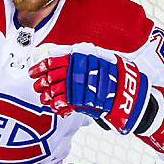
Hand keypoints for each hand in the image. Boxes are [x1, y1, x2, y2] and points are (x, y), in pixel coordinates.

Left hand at [29, 51, 153, 133]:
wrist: (130, 92)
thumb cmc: (113, 75)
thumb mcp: (99, 59)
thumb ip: (81, 58)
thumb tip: (56, 56)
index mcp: (82, 55)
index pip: (54, 58)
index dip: (41, 66)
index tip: (33, 72)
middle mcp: (80, 68)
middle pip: (52, 75)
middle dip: (42, 82)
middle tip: (37, 86)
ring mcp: (82, 84)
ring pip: (56, 90)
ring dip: (48, 95)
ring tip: (45, 99)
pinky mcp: (84, 100)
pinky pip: (64, 102)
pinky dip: (58, 106)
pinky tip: (56, 107)